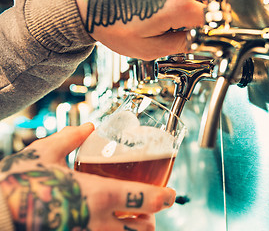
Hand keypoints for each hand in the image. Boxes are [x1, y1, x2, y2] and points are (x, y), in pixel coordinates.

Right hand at [0, 123, 175, 230]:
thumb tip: (87, 127)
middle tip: (150, 210)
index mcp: (98, 193)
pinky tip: (105, 225)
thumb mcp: (45, 153)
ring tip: (132, 221)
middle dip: (151, 220)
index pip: (146, 199)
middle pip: (142, 228)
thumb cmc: (16, 184)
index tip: (171, 194)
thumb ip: (70, 137)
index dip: (164, 197)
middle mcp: (98, 220)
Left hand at [74, 0, 204, 59]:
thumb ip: (181, 45)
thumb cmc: (114, 26)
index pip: (211, 18)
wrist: (90, 8)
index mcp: (177, 7)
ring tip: (159, 22)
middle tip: (178, 33)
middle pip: (201, 5)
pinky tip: (152, 14)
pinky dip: (169, 6)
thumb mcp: (150, 49)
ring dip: (180, 13)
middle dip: (194, 21)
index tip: (201, 39)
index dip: (209, 32)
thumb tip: (199, 42)